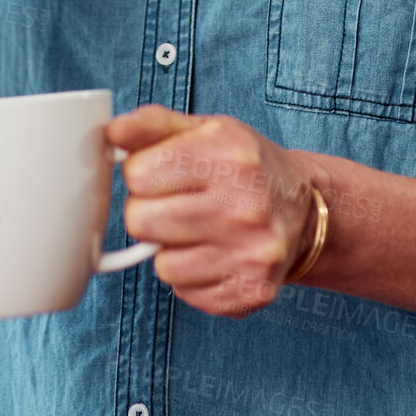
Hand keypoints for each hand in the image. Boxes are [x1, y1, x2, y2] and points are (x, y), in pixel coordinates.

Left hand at [106, 105, 317, 318]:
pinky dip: (190, 275)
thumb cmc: (245, 165)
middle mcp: (245, 205)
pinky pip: (184, 291)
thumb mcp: (206, 129)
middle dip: (148, 212)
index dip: (141, 173)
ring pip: (161, 263)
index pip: (137, 174)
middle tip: (174, 203)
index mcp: (229, 155)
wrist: (302, 210)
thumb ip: (153, 124)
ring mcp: (250, 253)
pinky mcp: (250, 291)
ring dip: (170, 248)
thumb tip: (113, 131)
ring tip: (198, 229)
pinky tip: (214, 253)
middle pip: (141, 221)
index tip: (159, 172)